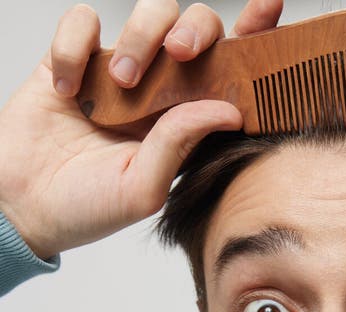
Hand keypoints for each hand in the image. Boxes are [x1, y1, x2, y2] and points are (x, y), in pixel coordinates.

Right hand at [0, 0, 282, 259]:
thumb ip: (180, 145)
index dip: (254, 38)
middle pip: (197, 28)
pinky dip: (74, 47)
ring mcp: (118, 72)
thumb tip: (228, 109)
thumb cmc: (87, 208)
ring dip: (142, 40)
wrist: (24, 206)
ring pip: (150, 15)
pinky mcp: (74, 58)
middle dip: (197, 30)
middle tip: (181, 55)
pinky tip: (67, 89)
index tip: (272, 10)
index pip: (230, 72)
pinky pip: (81, 22)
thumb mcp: (142, 189)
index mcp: (187, 123)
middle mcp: (160, 92)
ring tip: (121, 85)